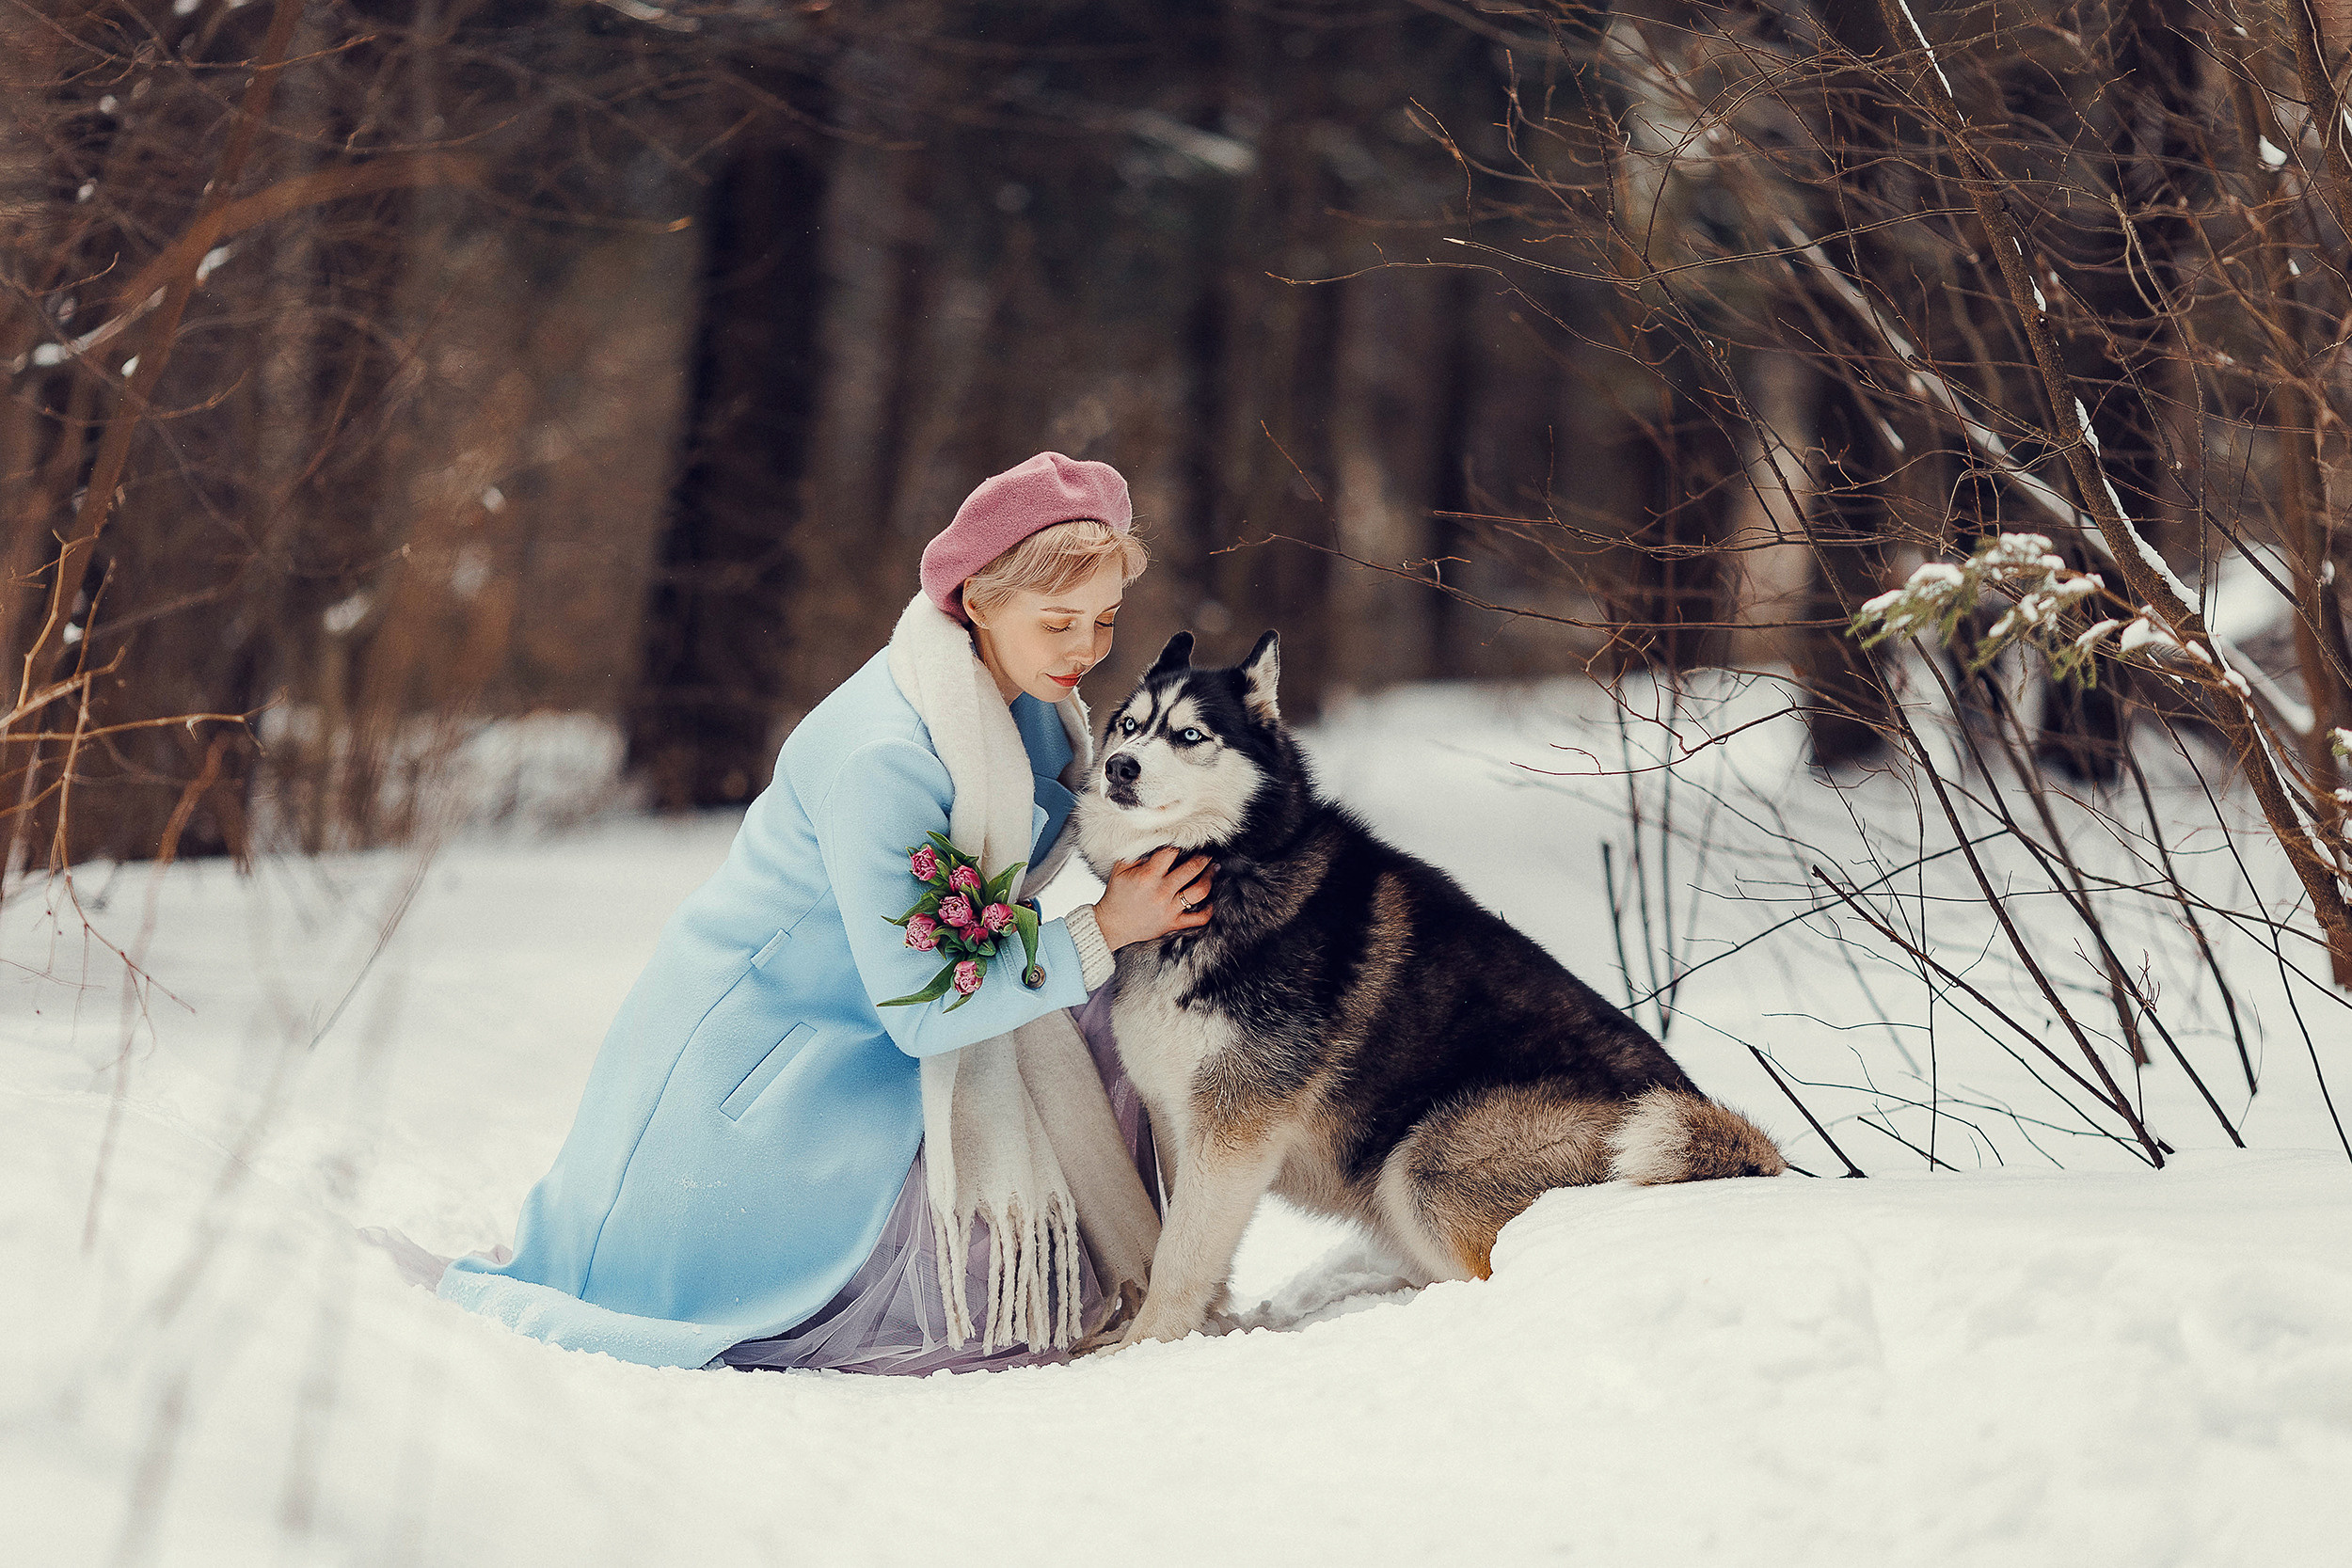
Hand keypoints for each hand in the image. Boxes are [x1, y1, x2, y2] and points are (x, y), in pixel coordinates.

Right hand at [1091, 846, 1213, 949]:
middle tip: (1208, 854)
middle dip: (1203, 858)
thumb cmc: (1116, 895)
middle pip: (1192, 869)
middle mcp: (1161, 891)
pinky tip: (1210, 901)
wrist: (1112, 925)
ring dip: (1209, 878)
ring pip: (1200, 891)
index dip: (1181, 844)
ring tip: (1213, 870)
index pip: (1171, 852)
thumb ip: (1136, 854)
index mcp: (1147, 876)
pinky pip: (1199, 918)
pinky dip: (1208, 910)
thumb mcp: (1120, 869)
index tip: (1187, 841)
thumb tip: (1156, 842)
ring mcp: (1169, 909)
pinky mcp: (1173, 923)